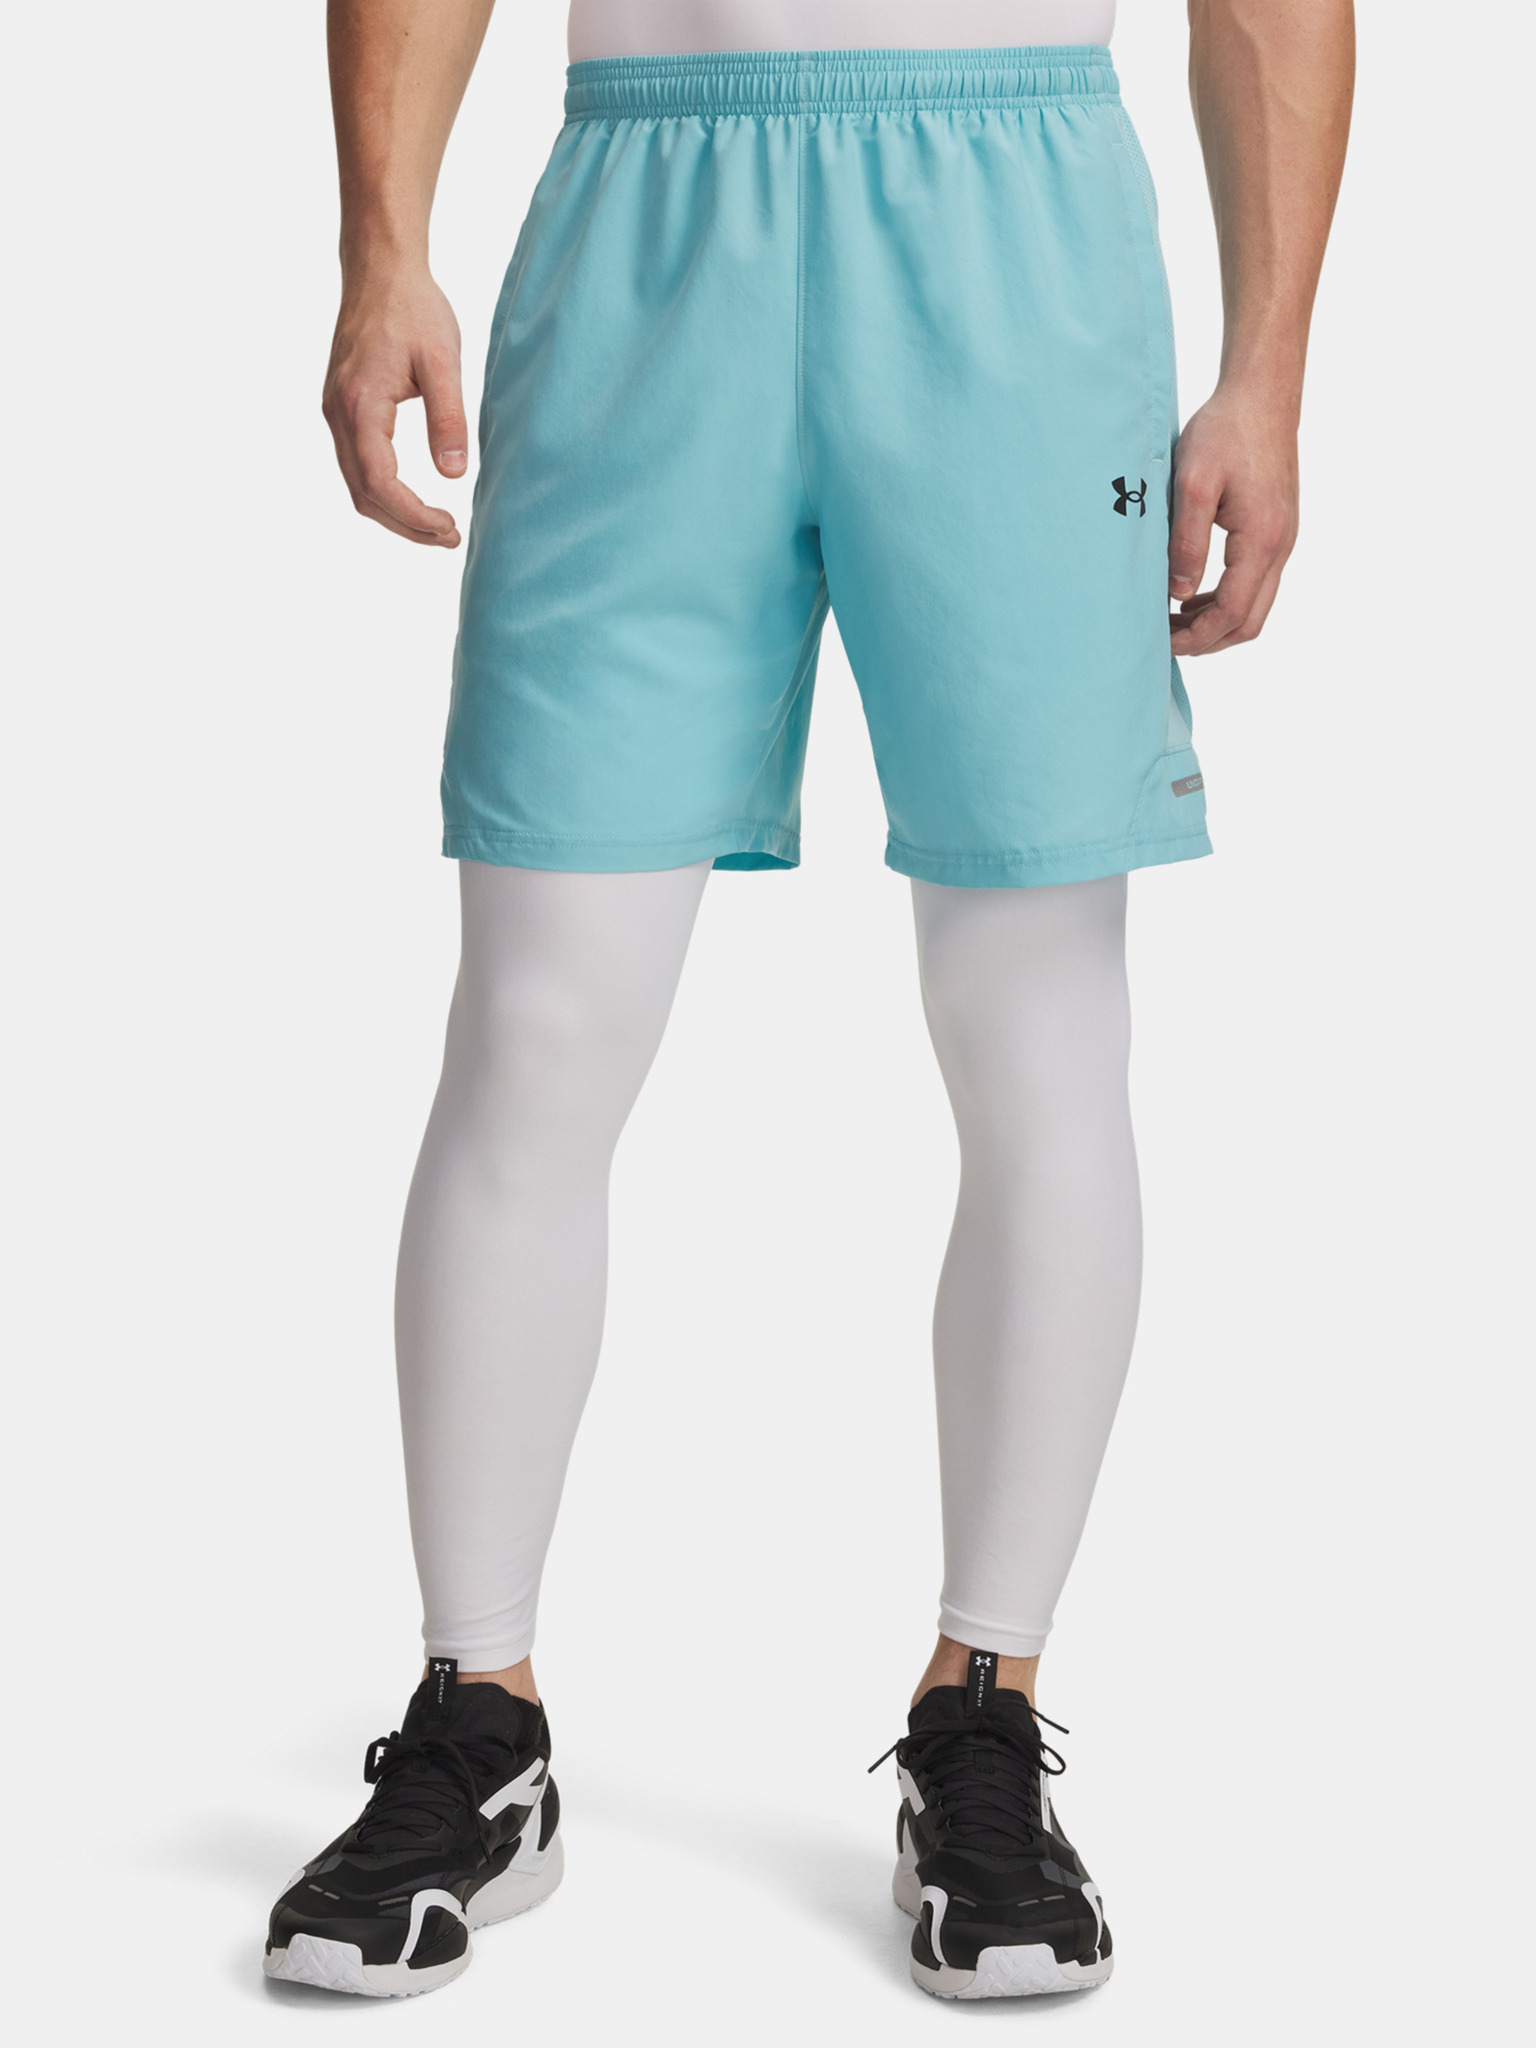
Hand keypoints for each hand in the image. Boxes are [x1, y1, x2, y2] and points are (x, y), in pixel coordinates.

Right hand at [321, 269, 466, 546]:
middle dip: (405, 525)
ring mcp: (335, 412)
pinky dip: (382, 491)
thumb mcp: (443, 361)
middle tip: (450, 537)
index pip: (380, 484)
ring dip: (393, 513)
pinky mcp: (341, 408)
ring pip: (356, 484)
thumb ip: (448, 419)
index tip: (451, 529)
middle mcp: (338, 414)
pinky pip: (355, 465)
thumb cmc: (414, 308)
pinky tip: (413, 496)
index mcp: (360, 405)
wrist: (380, 270)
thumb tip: (454, 475)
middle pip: (363, 494)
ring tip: (437, 525)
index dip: (414, 517)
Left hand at [1167, 384, 1299, 655]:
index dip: (1197, 636)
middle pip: (1249, 621)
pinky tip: (1192, 594)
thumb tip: (1179, 592)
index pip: (1232, 612)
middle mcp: (1281, 546)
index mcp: (1262, 539)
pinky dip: (1225, 600)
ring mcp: (1283, 540)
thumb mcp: (1193, 484)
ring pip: (1254, 607)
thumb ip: (1187, 541)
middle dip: (1207, 640)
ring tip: (1173, 620)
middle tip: (1165, 639)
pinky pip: (1255, 584)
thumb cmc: (1226, 431)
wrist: (1263, 395)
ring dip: (1215, 623)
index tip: (1162, 641)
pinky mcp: (1277, 531)